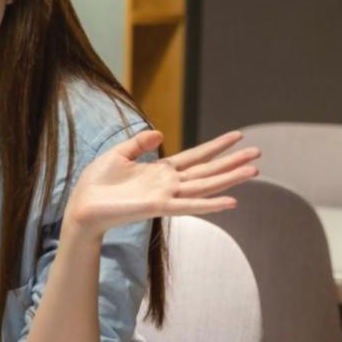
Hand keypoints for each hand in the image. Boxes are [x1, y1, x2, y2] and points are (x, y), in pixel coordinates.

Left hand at [65, 130, 260, 236]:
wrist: (82, 206)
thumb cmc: (97, 183)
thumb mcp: (119, 154)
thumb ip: (139, 143)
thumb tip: (161, 134)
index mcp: (161, 171)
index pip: (196, 156)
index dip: (216, 146)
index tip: (238, 135)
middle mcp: (169, 184)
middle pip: (208, 170)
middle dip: (232, 162)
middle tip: (259, 153)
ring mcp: (166, 196)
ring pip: (205, 186)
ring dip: (229, 179)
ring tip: (254, 170)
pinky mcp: (158, 207)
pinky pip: (189, 205)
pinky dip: (210, 204)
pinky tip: (231, 202)